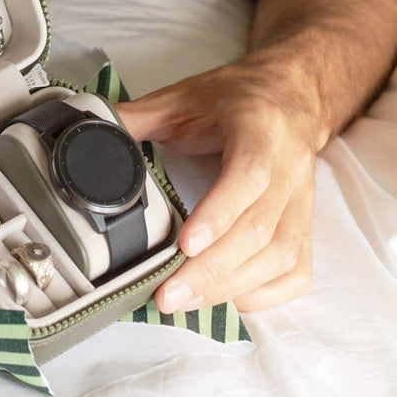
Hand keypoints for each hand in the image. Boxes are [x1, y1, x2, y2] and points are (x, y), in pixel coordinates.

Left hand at [116, 59, 320, 313]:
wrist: (290, 95)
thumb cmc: (234, 97)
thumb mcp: (182, 97)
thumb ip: (136, 117)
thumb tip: (88, 134)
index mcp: (259, 126)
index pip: (248, 174)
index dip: (219, 213)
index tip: (184, 245)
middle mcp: (290, 166)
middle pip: (260, 229)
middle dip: (211, 270)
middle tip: (167, 295)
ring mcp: (303, 200)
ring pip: (279, 257)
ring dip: (229, 286)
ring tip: (182, 301)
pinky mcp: (307, 225)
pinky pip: (294, 273)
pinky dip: (261, 294)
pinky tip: (224, 297)